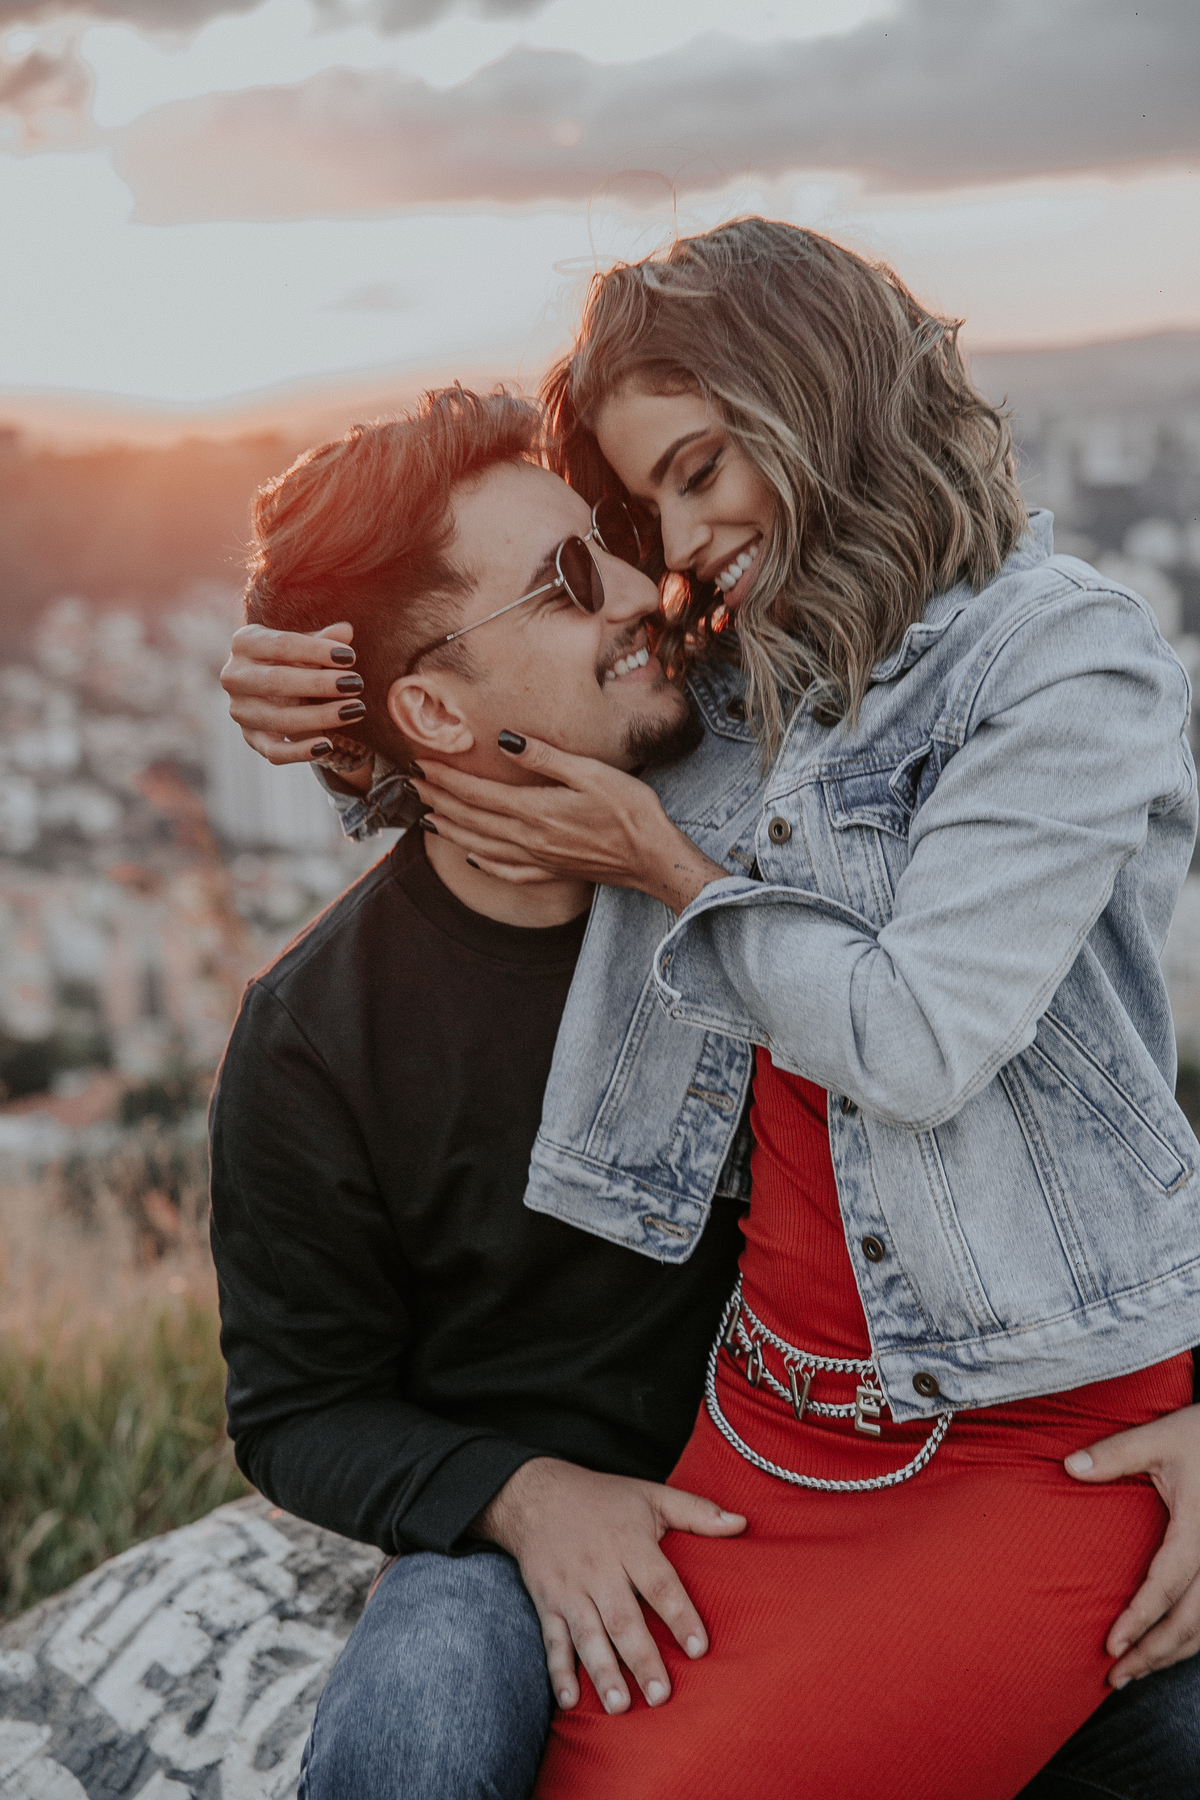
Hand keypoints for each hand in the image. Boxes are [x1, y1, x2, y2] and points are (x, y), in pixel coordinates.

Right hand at [220, 621, 372, 787]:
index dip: (317, 651)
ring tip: (355, 710)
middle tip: (356, 683)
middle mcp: (234, 676)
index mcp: (244, 642)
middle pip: (277, 682)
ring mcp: (240, 710)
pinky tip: (327, 745)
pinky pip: (274, 752)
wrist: (271, 687)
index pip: (282, 645)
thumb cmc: (293, 658)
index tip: (350, 657)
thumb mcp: (306, 645)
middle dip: (320, 684)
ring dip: (321, 716)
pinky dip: (300, 752)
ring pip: (279, 719)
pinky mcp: (251, 739)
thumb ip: (324, 639)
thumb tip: (346, 631)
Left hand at [413, 735, 726, 912]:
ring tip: (426, 816)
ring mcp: (538, 859)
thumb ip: (544, 757)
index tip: (421, 762)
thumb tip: (504, 741)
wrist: (653, 858)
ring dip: (450, 829)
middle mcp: (528, 839)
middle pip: (470, 818)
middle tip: (411, 784)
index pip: (476, 792)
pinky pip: (506, 871)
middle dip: (437, 799)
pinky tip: (471, 857)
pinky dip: (482, 863)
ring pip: (480, 845)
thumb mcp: (590, 772)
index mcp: (534, 810)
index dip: (445, 777)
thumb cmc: (630, 810)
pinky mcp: (550, 872)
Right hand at [473, 1457, 745, 1711]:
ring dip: (602, 1670)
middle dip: (641, 1658)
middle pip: (622, 1617)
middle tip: (661, 1696)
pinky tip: (570, 1701)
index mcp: (629, 1543)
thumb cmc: (604, 1498)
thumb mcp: (651, 1495)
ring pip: (586, 1634)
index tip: (699, 1649)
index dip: (679, 1615)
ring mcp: (569, 1588)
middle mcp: (598, 1568)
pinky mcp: (547, 1602)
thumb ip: (697, 1511)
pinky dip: (558, 1671)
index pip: (659, 1583)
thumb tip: (742, 1524)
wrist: (538, 1494)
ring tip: (620, 1706)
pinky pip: (552, 1640)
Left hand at [1065, 1402, 1199, 1685]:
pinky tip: (1167, 1648)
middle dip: (1154, 1653)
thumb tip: (1069, 1466)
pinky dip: (1191, 1639)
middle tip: (1116, 1676)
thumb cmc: (1199, 1435)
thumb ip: (1116, 1453)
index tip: (1112, 1643)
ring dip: (1173, 1653)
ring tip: (1137, 1672)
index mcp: (1198, 1529)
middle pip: (1192, 1622)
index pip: (1168, 1585)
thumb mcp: (1160, 1437)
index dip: (1141, 1617)